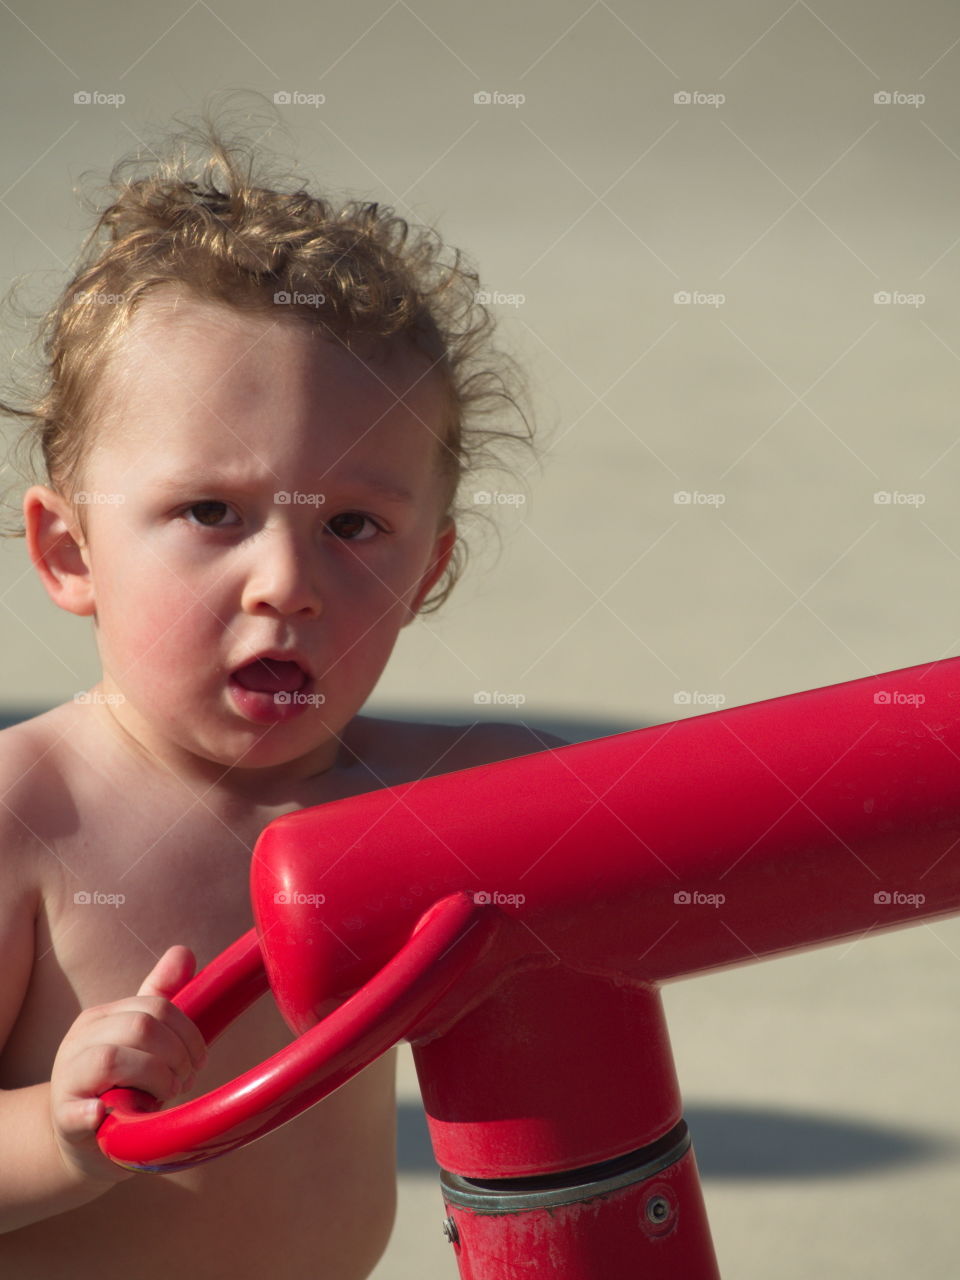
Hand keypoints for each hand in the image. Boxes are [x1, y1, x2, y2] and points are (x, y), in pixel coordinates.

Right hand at [49, 945, 207, 1182]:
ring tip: (165, 1095)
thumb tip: (184, 951)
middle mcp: (80, 1040)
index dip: (187, 1034)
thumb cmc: (120, 1084)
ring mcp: (68, 1078)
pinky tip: (105, 1114)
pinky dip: (93, 1111)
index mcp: (102, 1018)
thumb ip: (160, 996)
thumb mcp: (139, 1039)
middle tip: (184, 1081)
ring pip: (112, 1059)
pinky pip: (76, 1109)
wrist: (78, 1138)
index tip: (198, 1061)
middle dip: (176, 1055)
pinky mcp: (63, 1118)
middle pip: (140, 1027)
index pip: (156, 1007)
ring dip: (154, 1078)